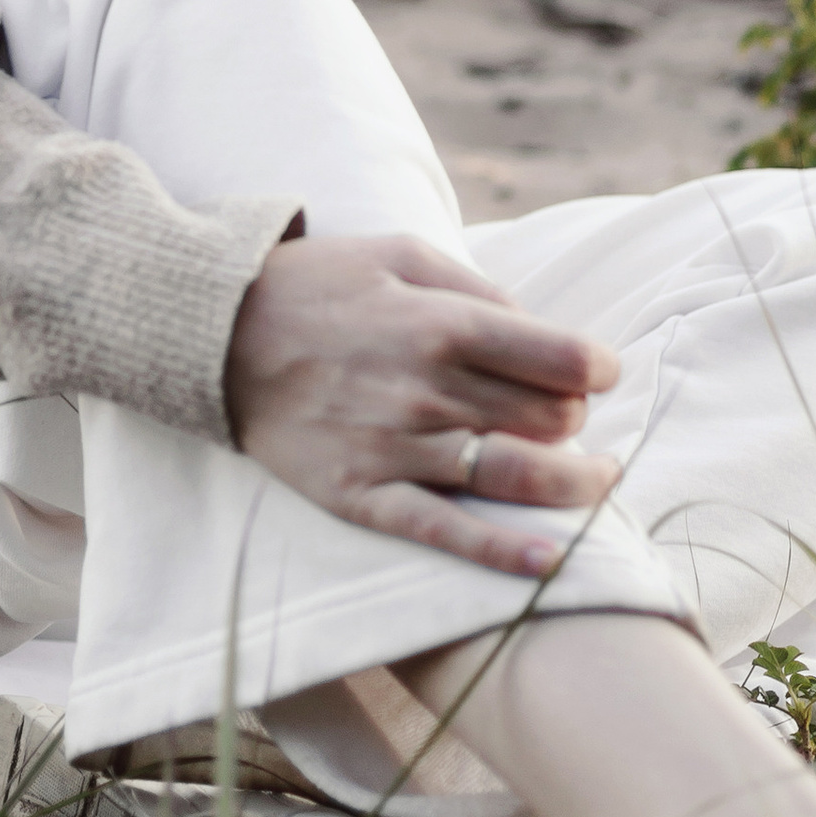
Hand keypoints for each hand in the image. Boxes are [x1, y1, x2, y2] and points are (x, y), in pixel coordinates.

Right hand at [224, 233, 622, 578]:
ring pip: (513, 477)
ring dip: (574, 484)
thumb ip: (475, 290)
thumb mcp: (400, 255)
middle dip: (575, 418)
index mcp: (442, 323)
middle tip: (567, 414)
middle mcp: (427, 389)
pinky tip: (548, 561)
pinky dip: (501, 552)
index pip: (559, 358)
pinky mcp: (362, 494)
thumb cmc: (318, 285)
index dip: (597, 366)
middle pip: (547, 419)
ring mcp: (394, 447)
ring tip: (599, 481)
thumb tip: (537, 331)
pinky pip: (443, 533)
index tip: (599, 370)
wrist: (216, 334)